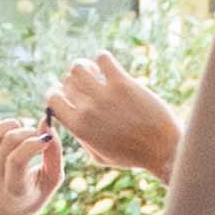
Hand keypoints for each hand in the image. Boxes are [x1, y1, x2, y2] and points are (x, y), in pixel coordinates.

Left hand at [0, 112, 61, 214]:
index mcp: (14, 188)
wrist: (0, 211)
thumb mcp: (50, 182)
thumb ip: (54, 155)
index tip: (46, 139)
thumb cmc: (32, 196)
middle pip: (7, 141)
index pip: (17, 159)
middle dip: (28, 132)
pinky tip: (5, 131)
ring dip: (12, 125)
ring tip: (22, 134)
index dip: (34, 144)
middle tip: (37, 138)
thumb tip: (47, 123)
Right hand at [44, 53, 179, 174]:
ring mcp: (104, 95)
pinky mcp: (122, 83)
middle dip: (74, 81)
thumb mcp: (98, 156)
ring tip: (97, 75)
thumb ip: (80, 137)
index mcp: (78, 127)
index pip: (52, 99)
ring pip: (79, 66)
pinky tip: (110, 69)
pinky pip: (103, 58)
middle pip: (66, 81)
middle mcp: (87, 109)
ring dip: (85, 67)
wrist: (162, 149)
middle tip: (89, 86)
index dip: (57, 93)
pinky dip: (103, 59)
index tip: (67, 93)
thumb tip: (70, 117)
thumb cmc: (131, 155)